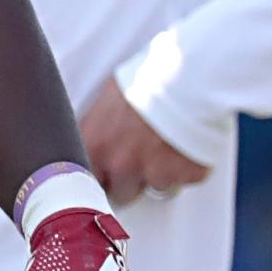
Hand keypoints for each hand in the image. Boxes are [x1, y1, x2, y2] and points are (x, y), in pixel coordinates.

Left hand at [80, 77, 210, 205]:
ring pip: (154, 187)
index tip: (105, 176)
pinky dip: (185, 167)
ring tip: (166, 144)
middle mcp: (120, 165)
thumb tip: (89, 142)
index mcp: (95, 146)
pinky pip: (183, 180)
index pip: (86, 181)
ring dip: (160, 173)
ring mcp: (153, 173)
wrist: (185, 77)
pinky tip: (185, 143)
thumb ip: (95, 130)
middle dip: (129, 181)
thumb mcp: (106, 101)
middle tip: (140, 159)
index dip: (99, 178)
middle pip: (120, 193)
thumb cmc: (145, 81)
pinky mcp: (184, 176)